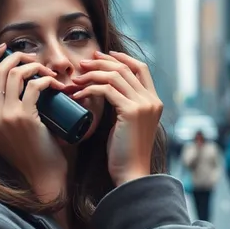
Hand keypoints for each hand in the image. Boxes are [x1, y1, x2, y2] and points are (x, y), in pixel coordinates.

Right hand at [0, 44, 67, 202]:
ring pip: (15, 74)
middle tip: (32, 58)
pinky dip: (46, 78)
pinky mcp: (25, 118)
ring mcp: (7, 117)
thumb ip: (4, 119)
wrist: (43, 180)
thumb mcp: (7, 137)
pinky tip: (56, 83)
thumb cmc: (32, 157)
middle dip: (15, 56)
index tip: (1, 48)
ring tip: (47, 71)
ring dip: (34, 66)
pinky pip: (35, 86)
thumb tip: (15, 94)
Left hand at [72, 50, 162, 186]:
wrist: (131, 173)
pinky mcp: (131, 111)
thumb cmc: (124, 152)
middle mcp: (151, 100)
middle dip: (101, 62)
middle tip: (83, 64)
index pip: (140, 68)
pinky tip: (78, 95)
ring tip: (76, 80)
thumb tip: (104, 89)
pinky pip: (106, 90)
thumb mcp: (126, 123)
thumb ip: (122, 105)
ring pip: (114, 76)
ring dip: (91, 74)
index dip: (122, 58)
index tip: (103, 55)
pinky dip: (89, 89)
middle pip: (125, 68)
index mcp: (154, 101)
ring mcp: (143, 104)